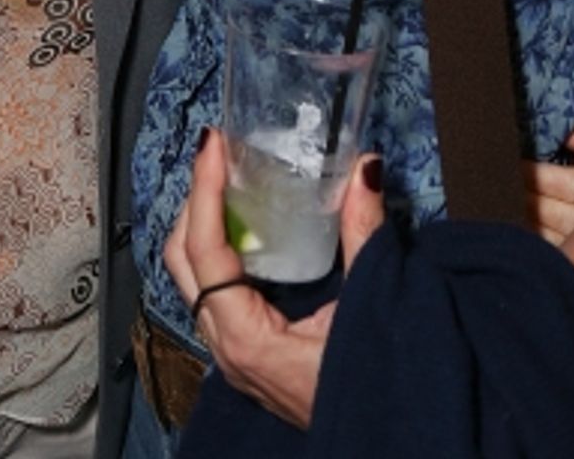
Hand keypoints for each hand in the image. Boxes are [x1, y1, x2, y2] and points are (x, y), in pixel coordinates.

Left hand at [163, 131, 385, 427]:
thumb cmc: (379, 387)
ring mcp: (234, 354)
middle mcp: (227, 347)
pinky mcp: (249, 353)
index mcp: (247, 338)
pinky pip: (215, 291)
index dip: (204, 191)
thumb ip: (364, 237)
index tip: (213, 144)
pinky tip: (248, 225)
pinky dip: (220, 248)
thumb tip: (364, 170)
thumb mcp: (372, 308)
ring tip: (229, 178)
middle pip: (183, 260)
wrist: (390, 442)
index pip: (204, 250)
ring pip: (194, 277)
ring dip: (204, 223)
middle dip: (195, 200)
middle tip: (220, 155)